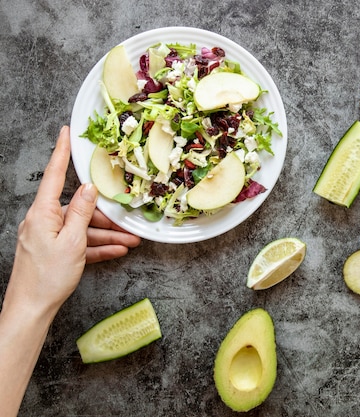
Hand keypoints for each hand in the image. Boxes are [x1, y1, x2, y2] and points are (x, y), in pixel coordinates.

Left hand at [6, 126, 140, 316]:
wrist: (32, 309)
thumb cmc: (48, 276)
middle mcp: (43, 222)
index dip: (61, 152)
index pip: (54, 176)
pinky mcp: (54, 252)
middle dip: (106, 217)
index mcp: (42, 214)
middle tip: (130, 223)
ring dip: (107, 236)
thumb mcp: (72, 241)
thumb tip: (89, 188)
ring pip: (83, 229)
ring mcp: (48, 237)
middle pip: (79, 210)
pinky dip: (97, 247)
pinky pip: (79, 244)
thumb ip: (82, 213)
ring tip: (131, 241)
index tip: (66, 133)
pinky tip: (118, 251)